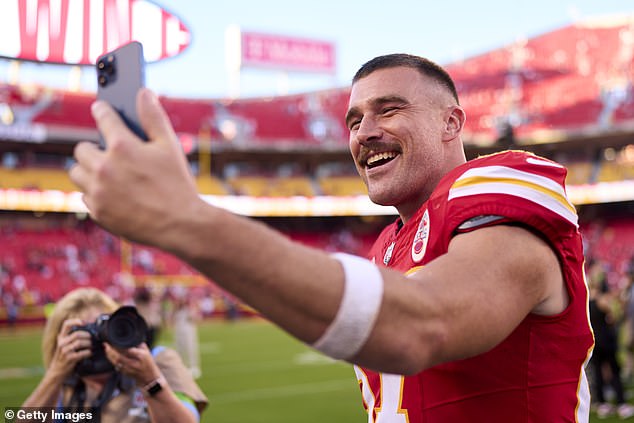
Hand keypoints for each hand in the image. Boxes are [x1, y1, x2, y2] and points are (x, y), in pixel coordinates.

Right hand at [49, 318, 92, 376]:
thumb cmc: (64, 357)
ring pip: (80, 342)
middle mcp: (62, 343)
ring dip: (89, 344)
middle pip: (77, 334)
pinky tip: (90, 353)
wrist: (57, 372)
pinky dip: (89, 352)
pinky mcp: (69, 358)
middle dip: (88, 336)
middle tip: (93, 339)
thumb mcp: (64, 345)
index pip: (66, 324)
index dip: (76, 321)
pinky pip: (83, 353)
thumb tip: (86, 326)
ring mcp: (65, 351)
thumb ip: (71, 337)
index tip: (84, 322)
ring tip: (93, 346)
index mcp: (61, 338)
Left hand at [69, 88, 200, 249]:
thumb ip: (153, 117)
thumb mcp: (170, 146)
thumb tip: (143, 92)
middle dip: (94, 149)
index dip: (103, 110)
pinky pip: (85, 197)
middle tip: (110, 154)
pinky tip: (116, 195)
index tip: (102, 109)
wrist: (181, 225)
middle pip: (81, 149)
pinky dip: (96, 194)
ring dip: (89, 171)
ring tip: (109, 175)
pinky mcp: (98, 212)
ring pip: (77, 173)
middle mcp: (104, 167)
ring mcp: (98, 192)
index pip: (103, 117)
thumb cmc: (177, 184)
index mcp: (123, 146)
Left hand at [104, 342, 161, 386]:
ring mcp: (129, 369)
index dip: (120, 346)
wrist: (149, 377)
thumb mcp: (148, 352)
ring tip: (106, 349)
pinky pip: (116, 366)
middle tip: (106, 344)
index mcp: (141, 356)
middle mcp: (134, 363)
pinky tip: (109, 356)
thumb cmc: (149, 363)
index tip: (114, 341)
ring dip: (110, 356)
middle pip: (119, 357)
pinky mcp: (125, 373)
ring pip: (116, 362)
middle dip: (111, 351)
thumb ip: (140, 345)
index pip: (128, 350)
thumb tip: (133, 340)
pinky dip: (112, 361)